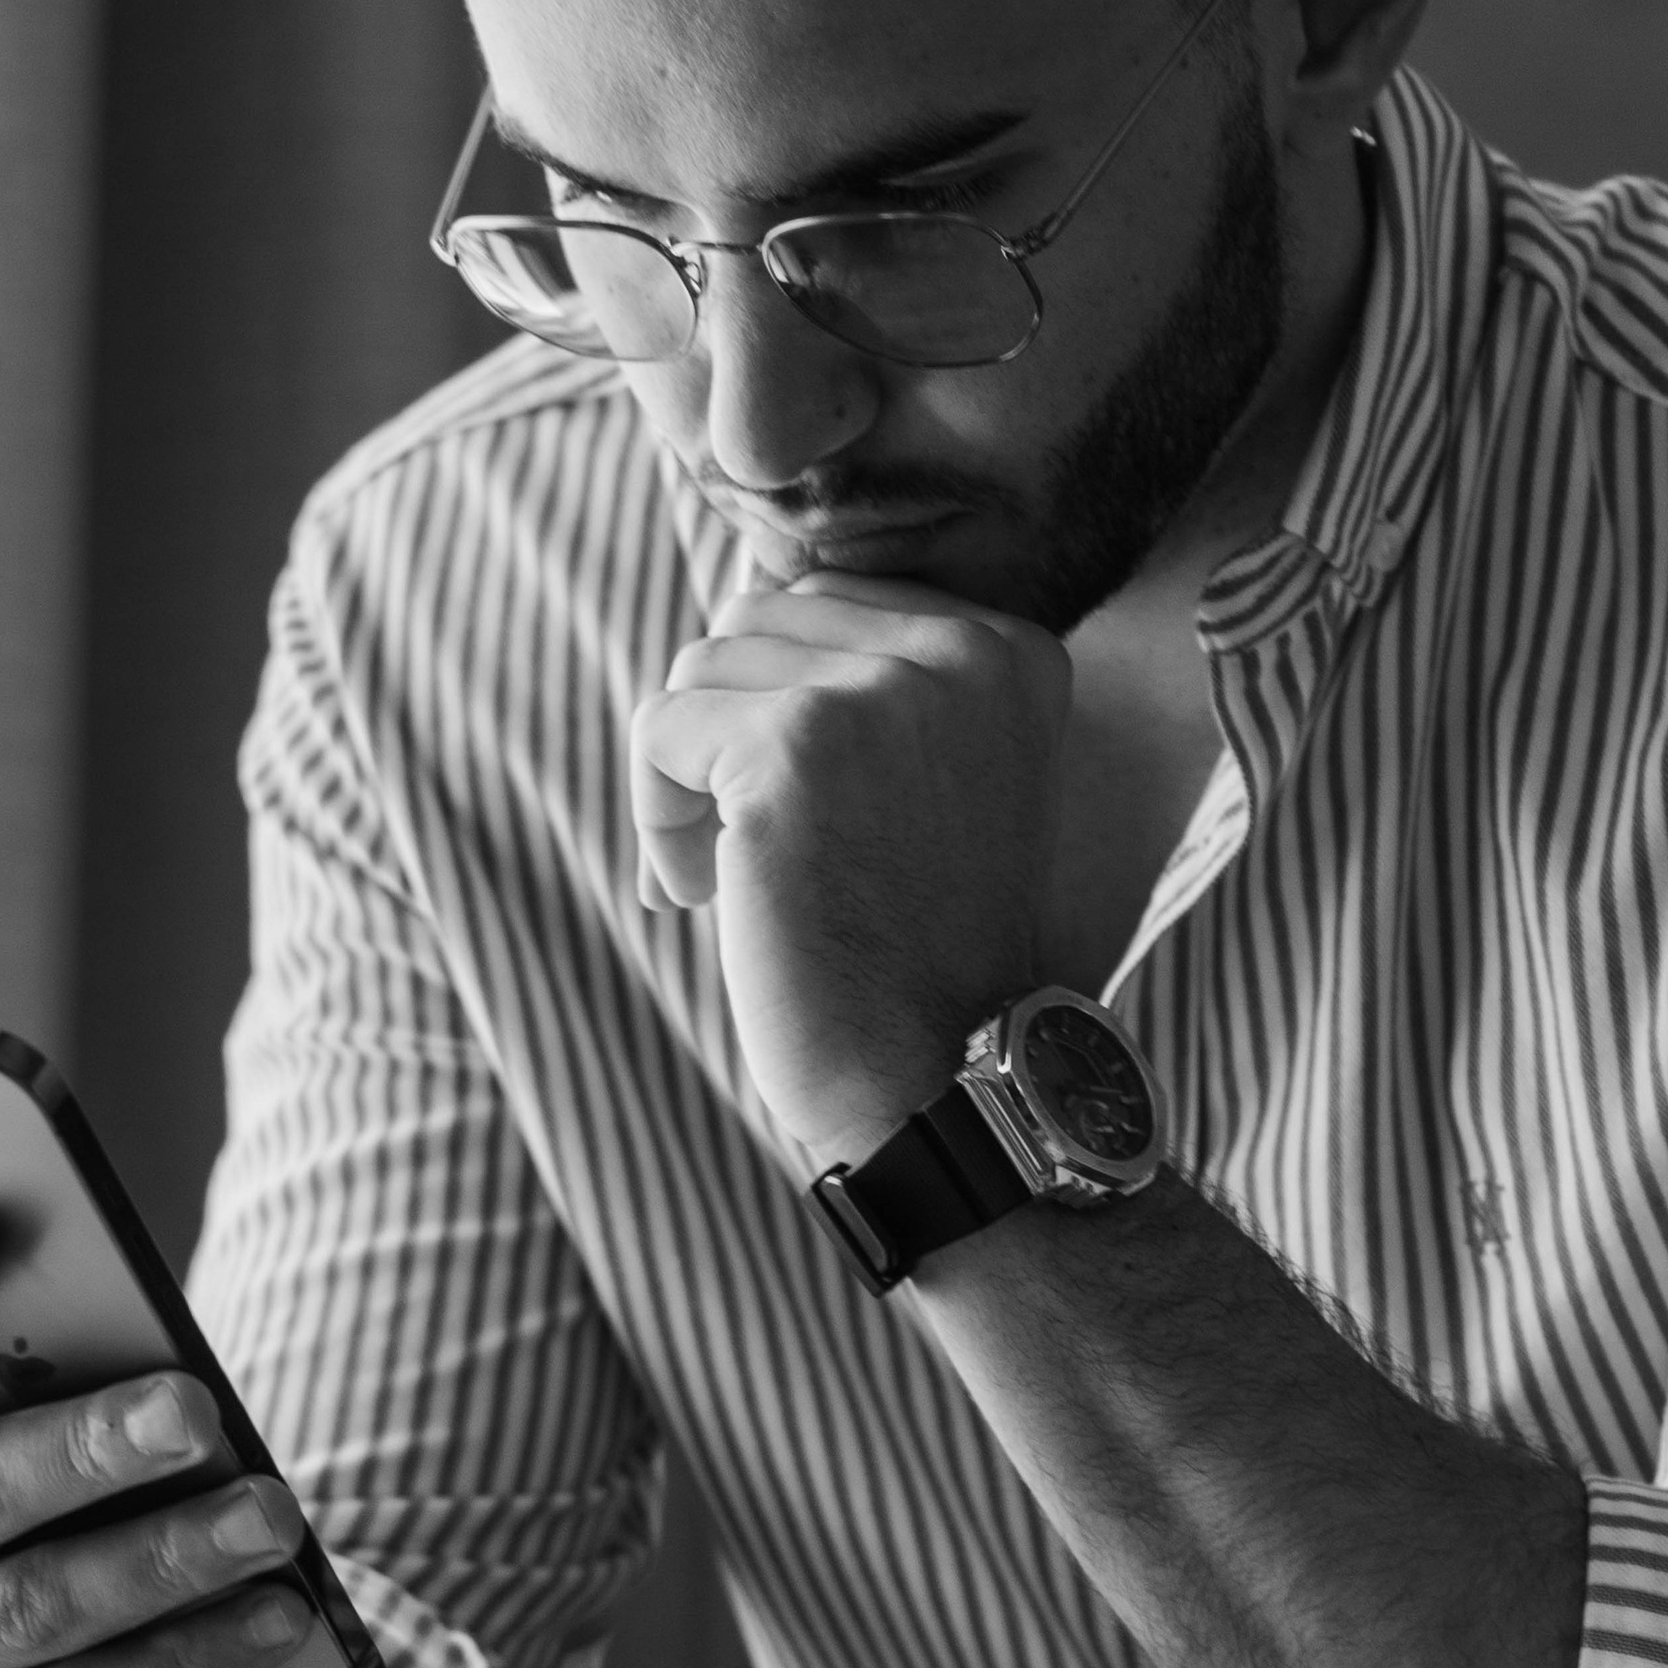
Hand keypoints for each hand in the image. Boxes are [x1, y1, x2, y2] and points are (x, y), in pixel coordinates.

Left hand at [629, 575, 1069, 1164]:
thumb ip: (876, 681)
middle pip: (758, 618)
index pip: (829, 599)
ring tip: (727, 878)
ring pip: (700, 665)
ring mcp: (880, 692)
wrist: (950, 1077)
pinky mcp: (795, 746)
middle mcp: (963, 650)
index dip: (784, 704)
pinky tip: (698, 898)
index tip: (804, 814)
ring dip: (688, 778)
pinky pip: (658, 727)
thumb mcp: (939, 779)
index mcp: (1011, 649)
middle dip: (728, 729)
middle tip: (750, 848)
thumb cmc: (924, 948)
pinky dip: (656, 818)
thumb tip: (743, 590)